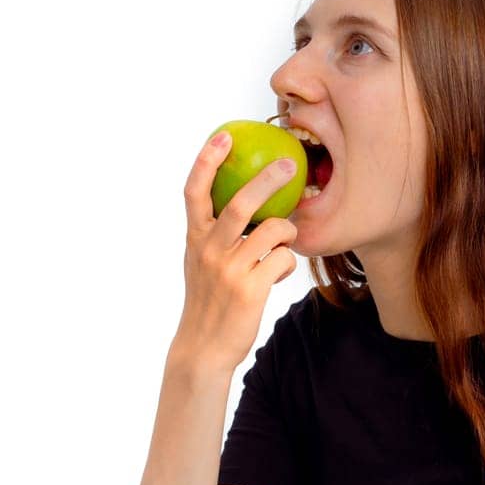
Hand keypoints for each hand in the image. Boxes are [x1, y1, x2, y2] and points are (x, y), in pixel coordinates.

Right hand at [177, 133, 299, 374]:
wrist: (203, 349)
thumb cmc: (207, 304)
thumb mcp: (199, 264)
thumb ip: (213, 237)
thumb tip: (242, 210)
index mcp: (195, 239)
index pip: (194, 190)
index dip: (208, 160)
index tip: (224, 136)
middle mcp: (210, 250)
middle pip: (240, 202)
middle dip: (268, 179)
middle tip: (290, 165)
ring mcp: (230, 270)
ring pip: (273, 231)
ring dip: (288, 230)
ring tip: (287, 239)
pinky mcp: (251, 290)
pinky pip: (284, 260)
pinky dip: (288, 263)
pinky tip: (281, 273)